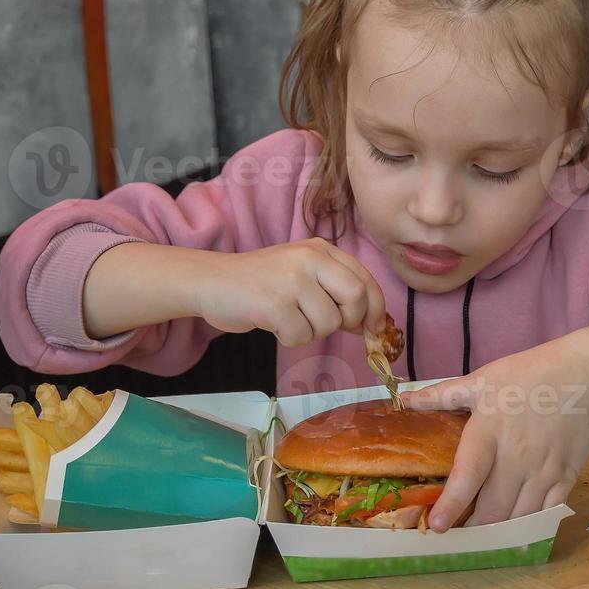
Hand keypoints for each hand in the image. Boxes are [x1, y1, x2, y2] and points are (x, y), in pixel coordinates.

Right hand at [195, 238, 387, 346]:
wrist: (212, 281)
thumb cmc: (261, 282)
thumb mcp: (302, 272)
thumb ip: (335, 288)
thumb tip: (372, 324)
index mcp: (320, 249)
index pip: (365, 279)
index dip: (376, 308)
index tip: (374, 328)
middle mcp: (309, 259)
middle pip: (355, 298)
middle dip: (348, 320)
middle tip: (325, 324)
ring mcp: (291, 280)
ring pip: (328, 324)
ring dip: (312, 333)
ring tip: (290, 319)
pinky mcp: (273, 304)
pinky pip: (301, 336)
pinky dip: (290, 339)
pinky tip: (274, 324)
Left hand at [400, 343, 588, 530]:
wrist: (586, 376)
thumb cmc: (529, 374)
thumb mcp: (483, 379)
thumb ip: (442, 394)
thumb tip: (405, 399)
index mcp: (489, 432)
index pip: (468, 476)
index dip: (451, 504)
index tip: (437, 526)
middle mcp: (516, 458)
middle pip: (492, 507)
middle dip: (473, 528)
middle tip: (458, 536)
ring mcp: (543, 471)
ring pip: (518, 516)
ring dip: (499, 531)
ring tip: (482, 536)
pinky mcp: (565, 477)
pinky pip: (546, 513)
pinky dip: (529, 525)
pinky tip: (516, 530)